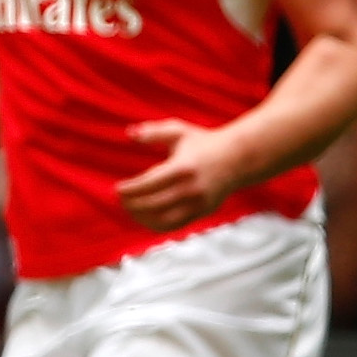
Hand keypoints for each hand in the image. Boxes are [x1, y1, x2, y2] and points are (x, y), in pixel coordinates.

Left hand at [115, 118, 246, 230]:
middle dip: (131, 204)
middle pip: (152, 204)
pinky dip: (156, 225)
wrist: (239, 158)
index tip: (117, 189)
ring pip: (162, 219)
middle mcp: (192, 188)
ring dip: (141, 217)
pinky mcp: (203, 212)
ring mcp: (198, 203)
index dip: (130, 189)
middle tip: (120, 199)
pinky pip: (174, 225)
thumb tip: (128, 134)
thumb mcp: (179, 131)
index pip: (149, 184)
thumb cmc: (203, 142)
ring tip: (129, 209)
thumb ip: (153, 132)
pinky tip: (144, 217)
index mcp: (183, 168)